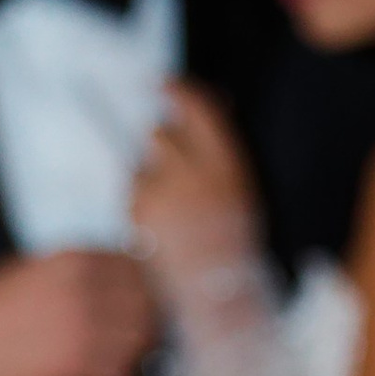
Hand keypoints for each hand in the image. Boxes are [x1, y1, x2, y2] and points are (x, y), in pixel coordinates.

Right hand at [0, 249, 155, 375]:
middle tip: (132, 337)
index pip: (135, 267)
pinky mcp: (73, 370)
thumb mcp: (31, 271)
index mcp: (72, 260)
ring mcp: (81, 330)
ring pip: (140, 343)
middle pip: (146, 305)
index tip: (133, 303)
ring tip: (116, 360)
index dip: (140, 288)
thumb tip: (117, 282)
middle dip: (145, 322)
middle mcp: (83, 290)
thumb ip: (75, 271)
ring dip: (134, 354)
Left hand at [132, 80, 261, 280]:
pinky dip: (142, 208)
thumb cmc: (233, 239)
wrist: (219, 293)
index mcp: (227, 165)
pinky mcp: (139, 215)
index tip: (162, 83)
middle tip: (170, 172)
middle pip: (159, 135)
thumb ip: (220, 148)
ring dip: (150, 183)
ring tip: (172, 216)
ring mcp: (162, 194)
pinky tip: (162, 230)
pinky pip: (133, 197)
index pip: (198, 109)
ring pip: (141, 169)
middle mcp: (194, 173)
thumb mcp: (241, 188)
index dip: (178, 91)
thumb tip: (206, 103)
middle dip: (160, 145)